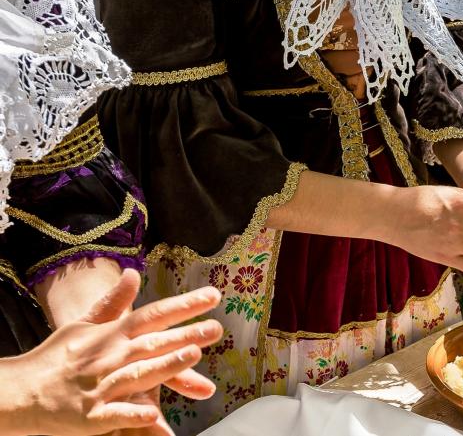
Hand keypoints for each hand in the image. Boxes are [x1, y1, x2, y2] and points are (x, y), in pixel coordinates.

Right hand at [8, 270, 221, 435]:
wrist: (19, 391)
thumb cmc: (56, 357)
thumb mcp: (82, 324)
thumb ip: (112, 302)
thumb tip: (133, 273)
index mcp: (111, 334)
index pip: (153, 315)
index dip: (183, 305)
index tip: (213, 296)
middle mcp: (109, 357)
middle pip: (152, 343)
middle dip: (184, 335)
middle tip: (215, 328)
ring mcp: (100, 386)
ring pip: (137, 375)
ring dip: (164, 366)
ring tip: (193, 356)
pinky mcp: (90, 416)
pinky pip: (115, 415)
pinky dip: (132, 413)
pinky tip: (153, 413)